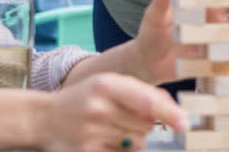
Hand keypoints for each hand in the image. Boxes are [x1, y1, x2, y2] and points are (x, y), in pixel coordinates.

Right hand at [39, 73, 185, 151]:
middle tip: (126, 118)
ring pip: (137, 142)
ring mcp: (91, 132)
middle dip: (145, 124)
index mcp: (106, 84)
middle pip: (146, 125)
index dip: (169, 113)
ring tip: (114, 129)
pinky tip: (104, 140)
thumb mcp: (109, 84)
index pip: (146, 101)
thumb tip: (174, 110)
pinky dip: (120, 150)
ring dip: (134, 139)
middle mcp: (99, 107)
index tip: (183, 123)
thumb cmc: (85, 98)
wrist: (45, 118)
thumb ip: (141, 92)